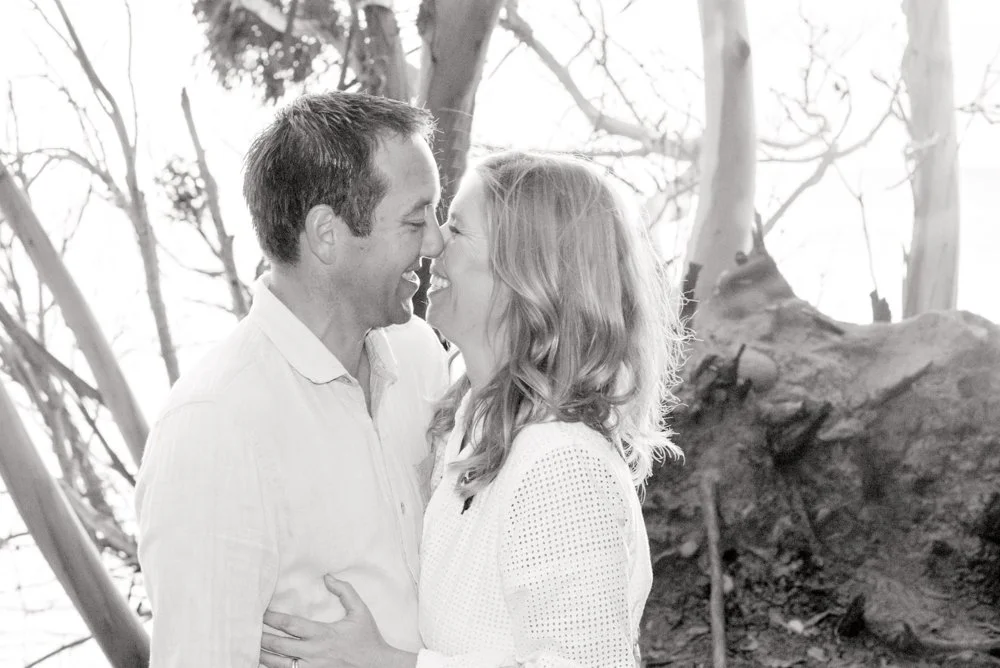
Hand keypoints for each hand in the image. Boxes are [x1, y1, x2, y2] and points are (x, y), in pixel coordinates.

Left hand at [260, 575, 415, 667]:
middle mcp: (314, 653)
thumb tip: (328, 576)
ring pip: (279, 665)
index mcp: (323, 634)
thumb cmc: (369, 639)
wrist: (379, 667)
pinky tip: (266, 664)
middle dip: (262, 638)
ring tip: (251, 648)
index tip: (260, 613)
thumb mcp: (360, 611)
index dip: (272, 619)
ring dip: (264, 656)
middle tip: (248, 630)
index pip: (291, 625)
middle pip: (279, 646)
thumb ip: (345, 591)